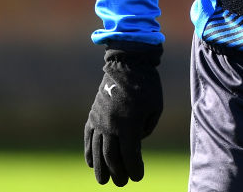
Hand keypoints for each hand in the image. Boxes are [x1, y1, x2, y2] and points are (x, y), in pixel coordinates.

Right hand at [84, 43, 163, 185]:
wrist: (127, 63)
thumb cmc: (147, 85)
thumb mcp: (155, 108)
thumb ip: (146, 129)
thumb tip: (135, 142)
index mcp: (129, 124)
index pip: (130, 155)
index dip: (134, 168)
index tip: (138, 177)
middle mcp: (111, 125)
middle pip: (111, 156)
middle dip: (117, 172)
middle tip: (122, 183)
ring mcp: (99, 120)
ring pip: (96, 150)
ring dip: (100, 168)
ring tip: (103, 181)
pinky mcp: (93, 114)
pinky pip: (88, 137)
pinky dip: (88, 151)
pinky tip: (91, 163)